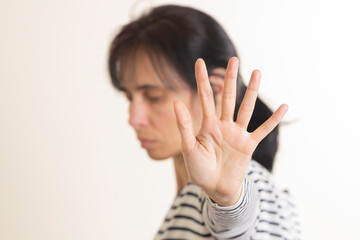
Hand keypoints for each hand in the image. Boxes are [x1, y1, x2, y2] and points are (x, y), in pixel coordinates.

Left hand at [173, 57, 287, 205]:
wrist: (215, 188)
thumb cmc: (199, 170)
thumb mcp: (188, 147)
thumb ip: (185, 125)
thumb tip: (176, 102)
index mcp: (207, 125)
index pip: (205, 97)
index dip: (202, 80)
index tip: (199, 61)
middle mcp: (224, 125)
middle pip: (228, 97)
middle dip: (230, 78)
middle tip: (233, 59)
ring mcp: (237, 134)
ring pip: (246, 108)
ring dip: (252, 91)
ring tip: (257, 72)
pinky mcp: (249, 145)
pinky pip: (263, 130)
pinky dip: (273, 120)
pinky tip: (284, 106)